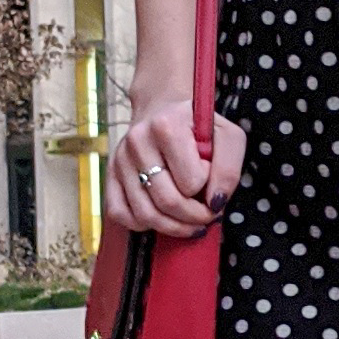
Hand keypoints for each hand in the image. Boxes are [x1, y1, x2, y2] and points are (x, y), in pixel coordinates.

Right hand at [111, 97, 245, 240]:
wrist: (163, 111)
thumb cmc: (199, 127)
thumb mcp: (227, 137)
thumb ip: (228, 169)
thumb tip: (215, 203)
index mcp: (166, 126)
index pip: (192, 181)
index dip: (208, 186)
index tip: (211, 177)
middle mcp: (137, 141)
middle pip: (167, 202)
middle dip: (194, 217)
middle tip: (207, 215)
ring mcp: (120, 160)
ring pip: (145, 214)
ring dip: (173, 227)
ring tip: (190, 222)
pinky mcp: (110, 175)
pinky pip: (120, 214)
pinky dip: (144, 225)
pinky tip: (162, 217)